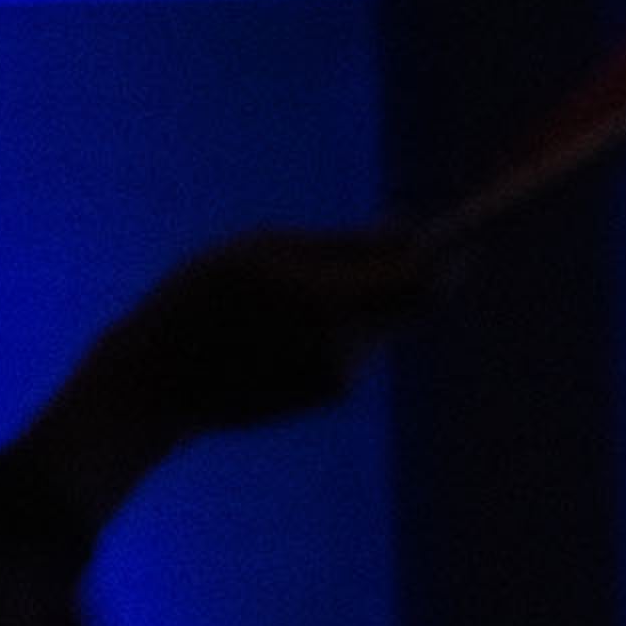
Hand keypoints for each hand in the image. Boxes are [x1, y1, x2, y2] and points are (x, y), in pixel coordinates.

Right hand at [22, 229, 429, 523]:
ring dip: (364, 294)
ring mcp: (344, 377)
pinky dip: (340, 321)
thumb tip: (414, 233)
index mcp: (328, 302)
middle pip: (414, 301)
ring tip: (289, 285)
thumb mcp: (261, 252)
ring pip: (382, 319)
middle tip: (389, 237)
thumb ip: (343, 245)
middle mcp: (348, 347)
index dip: (455, 255)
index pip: (424, 282)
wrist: (154, 387)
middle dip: (411, 269)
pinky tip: (281, 323)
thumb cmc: (198, 301)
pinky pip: (357, 341)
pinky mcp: (333, 393)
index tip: (471, 231)